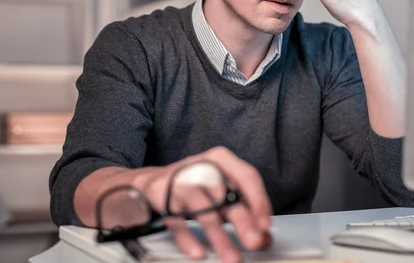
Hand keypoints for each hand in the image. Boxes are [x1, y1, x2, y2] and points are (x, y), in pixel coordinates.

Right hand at [133, 147, 272, 262]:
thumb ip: (242, 210)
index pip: (247, 176)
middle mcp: (200, 165)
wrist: (147, 182)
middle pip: (226, 193)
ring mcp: (179, 180)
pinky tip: (198, 252)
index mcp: (220, 160)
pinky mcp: (159, 195)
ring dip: (219, 236)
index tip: (266, 225)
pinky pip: (177, 220)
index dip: (259, 201)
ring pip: (203, 208)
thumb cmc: (190, 185)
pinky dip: (188, 238)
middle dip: (243, 220)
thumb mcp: (219, 191)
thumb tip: (265, 237)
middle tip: (255, 242)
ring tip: (231, 257)